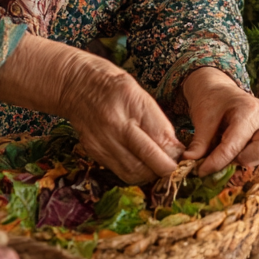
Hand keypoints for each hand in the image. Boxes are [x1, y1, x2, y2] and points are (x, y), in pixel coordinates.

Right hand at [59, 52, 184, 183]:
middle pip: (148, 160)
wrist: (73, 83)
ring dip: (151, 174)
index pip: (161, 139)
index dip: (176, 154)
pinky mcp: (93, 152)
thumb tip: (176, 149)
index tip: (185, 158)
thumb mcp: (141, 94)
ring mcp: (102, 141)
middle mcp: (115, 126)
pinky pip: (119, 171)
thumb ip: (158, 122)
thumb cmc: (112, 84)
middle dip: (166, 169)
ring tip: (159, 168)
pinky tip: (141, 166)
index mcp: (131, 104)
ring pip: (134, 172)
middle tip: (176, 168)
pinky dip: (135, 173)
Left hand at [181, 67, 258, 175]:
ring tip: (228, 155)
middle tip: (221, 159)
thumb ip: (199, 142)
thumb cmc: (214, 101)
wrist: (222, 91)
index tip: (201, 171)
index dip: (216, 162)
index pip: (234, 145)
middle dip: (239, 160)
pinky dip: (253, 159)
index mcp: (249, 110)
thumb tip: (189, 162)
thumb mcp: (203, 118)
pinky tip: (237, 154)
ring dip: (247, 161)